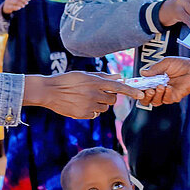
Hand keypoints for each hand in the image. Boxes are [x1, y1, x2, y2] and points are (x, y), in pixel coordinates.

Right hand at [1, 0, 30, 14]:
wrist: (7, 7)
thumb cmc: (15, 1)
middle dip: (24, 0)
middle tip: (27, 3)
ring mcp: (7, 1)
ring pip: (16, 2)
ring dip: (21, 4)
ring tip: (23, 6)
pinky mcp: (7, 6)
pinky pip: (13, 7)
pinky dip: (17, 7)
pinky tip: (19, 8)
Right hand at [23, 72, 144, 118]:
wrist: (49, 91)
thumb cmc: (66, 80)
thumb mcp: (84, 75)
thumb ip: (102, 76)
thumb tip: (119, 76)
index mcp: (95, 82)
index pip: (118, 87)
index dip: (131, 91)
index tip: (141, 94)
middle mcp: (94, 94)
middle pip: (112, 99)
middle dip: (109, 97)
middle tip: (98, 93)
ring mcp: (89, 105)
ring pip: (104, 108)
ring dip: (99, 104)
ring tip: (86, 98)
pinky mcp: (83, 114)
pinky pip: (94, 114)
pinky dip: (91, 111)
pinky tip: (81, 104)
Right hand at [140, 58, 189, 104]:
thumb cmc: (180, 65)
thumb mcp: (166, 63)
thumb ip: (154, 69)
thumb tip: (143, 73)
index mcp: (153, 80)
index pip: (141, 87)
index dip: (137, 88)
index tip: (135, 85)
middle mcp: (157, 89)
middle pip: (145, 99)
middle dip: (144, 96)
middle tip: (148, 89)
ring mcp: (165, 94)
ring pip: (154, 101)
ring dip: (155, 95)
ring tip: (159, 86)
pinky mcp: (173, 98)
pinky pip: (166, 100)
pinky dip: (166, 94)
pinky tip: (168, 87)